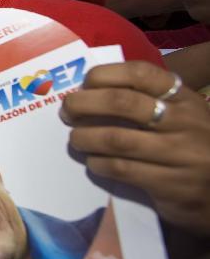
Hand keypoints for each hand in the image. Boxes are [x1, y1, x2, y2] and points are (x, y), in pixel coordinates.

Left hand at [62, 61, 209, 236]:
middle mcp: (186, 121)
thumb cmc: (192, 147)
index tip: (84, 83)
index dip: (105, 74)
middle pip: (122, 102)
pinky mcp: (171, 184)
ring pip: (116, 139)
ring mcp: (181, 154)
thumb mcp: (181, 116)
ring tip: (75, 139)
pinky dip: (99, 164)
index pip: (140, 73)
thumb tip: (90, 91)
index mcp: (185, 98)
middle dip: (84, 104)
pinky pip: (122, 169)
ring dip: (85, 137)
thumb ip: (147, 102)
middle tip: (66, 111)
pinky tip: (93, 163)